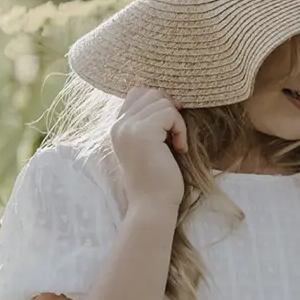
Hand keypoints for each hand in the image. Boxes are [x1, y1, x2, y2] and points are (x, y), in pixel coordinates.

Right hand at [110, 86, 187, 210]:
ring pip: (162, 101)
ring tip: (176, 144)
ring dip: (177, 122)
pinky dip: (180, 129)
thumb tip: (172, 100)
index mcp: (118, 128)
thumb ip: (151, 123)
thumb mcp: (151, 146)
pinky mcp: (142, 133)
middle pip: (152, 93)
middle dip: (170, 111)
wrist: (152, 205)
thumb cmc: (157, 180)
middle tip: (174, 136)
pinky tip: (179, 148)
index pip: (138, 93)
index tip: (168, 130)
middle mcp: (119, 125)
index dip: (160, 105)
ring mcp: (128, 128)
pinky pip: (170, 113)